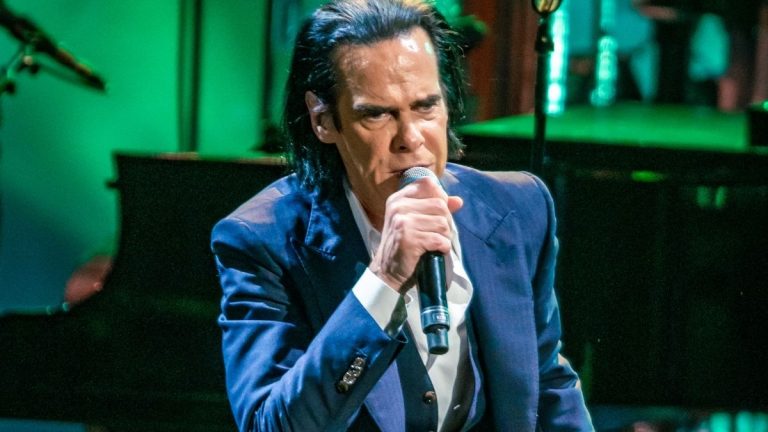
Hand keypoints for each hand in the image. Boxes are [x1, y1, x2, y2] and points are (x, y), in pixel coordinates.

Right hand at [370, 178, 462, 293]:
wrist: (387, 272)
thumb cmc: (404, 246)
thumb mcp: (415, 222)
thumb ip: (435, 209)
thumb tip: (458, 201)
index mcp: (398, 199)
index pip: (427, 184)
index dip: (440, 197)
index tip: (437, 214)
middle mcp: (398, 207)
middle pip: (440, 205)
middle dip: (445, 222)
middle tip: (437, 235)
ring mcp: (402, 222)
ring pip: (442, 223)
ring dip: (444, 237)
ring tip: (433, 244)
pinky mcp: (409, 238)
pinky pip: (440, 239)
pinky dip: (442, 248)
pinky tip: (434, 252)